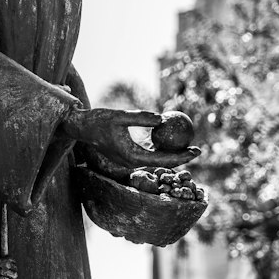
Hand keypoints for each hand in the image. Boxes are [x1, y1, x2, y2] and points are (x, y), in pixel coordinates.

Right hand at [61, 108, 200, 171]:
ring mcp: (130, 159)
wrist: (81, 128)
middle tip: (198, 149)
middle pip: (162, 163)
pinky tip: (171, 138)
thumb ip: (141, 118)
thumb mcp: (119, 115)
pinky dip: (161, 147)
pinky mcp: (128, 154)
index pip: (162, 160)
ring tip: (189, 145)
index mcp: (131, 157)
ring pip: (157, 159)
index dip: (181, 156)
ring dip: (172, 153)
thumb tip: (162, 119)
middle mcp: (131, 162)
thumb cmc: (98, 121)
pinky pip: (149, 152)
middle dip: (181, 158)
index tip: (196, 150)